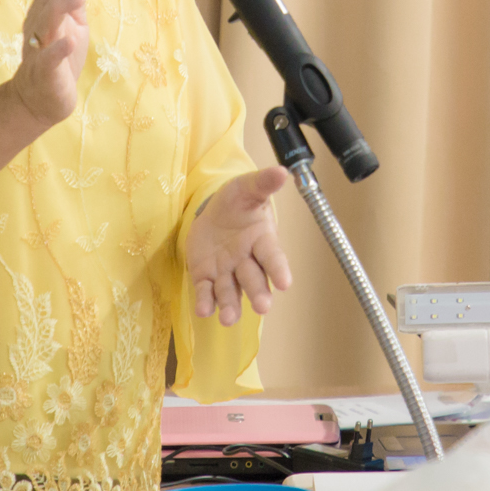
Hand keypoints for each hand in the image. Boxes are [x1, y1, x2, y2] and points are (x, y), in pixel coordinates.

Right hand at [5, 0, 92, 128]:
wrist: (40, 99)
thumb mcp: (73, 23)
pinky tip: (70, 41)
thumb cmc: (58, 57)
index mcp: (44, 11)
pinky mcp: (44, 71)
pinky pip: (48, 58)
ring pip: (45, 21)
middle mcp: (37, 25)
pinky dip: (58, 49)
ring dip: (61, 6)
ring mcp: (38, 47)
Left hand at [186, 167, 293, 326]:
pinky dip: (205, 302)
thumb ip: (263, 183)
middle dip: (258, 293)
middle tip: (263, 307)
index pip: (272, 256)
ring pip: (231, 292)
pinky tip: (203, 310)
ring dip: (231, 306)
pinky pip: (206, 291)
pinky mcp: (205, 276)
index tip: (285, 283)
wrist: (212, 211)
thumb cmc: (236, 202)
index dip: (279, 269)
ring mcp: (226, 271)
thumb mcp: (246, 188)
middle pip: (254, 279)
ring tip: (228, 319)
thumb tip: (283, 171)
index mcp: (261, 240)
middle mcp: (247, 260)